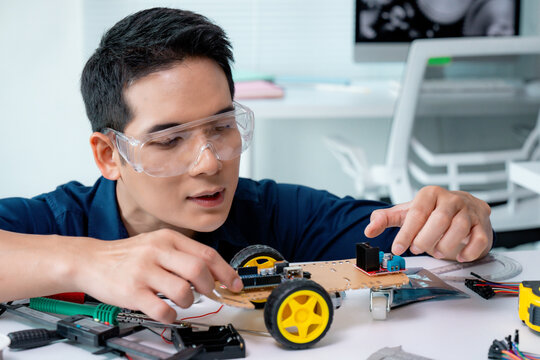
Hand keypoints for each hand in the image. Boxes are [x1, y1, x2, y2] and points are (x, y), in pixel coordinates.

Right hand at [72, 229, 242, 322]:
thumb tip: (215, 274)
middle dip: (209, 287)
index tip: (235, 284)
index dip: (226, 272)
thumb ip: (183, 255)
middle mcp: (157, 251)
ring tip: (180, 300)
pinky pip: (163, 309)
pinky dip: (172, 315)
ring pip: (183, 291)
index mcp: (168, 238)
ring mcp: (144, 271)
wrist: (90, 260)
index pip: (207, 254)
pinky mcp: (132, 291)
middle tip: (206, 293)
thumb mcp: (157, 244)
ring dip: (189, 301)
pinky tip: (168, 311)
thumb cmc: (128, 255)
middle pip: (198, 271)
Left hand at [364, 186, 492, 261]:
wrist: (462, 207)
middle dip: (425, 239)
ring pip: (460, 228)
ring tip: (436, 251)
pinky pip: (479, 239)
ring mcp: (469, 211)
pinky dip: (469, 251)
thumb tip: (369, 230)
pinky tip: (459, 255)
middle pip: (439, 220)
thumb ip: (386, 219)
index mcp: (430, 194)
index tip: (397, 248)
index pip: (416, 213)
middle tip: (416, 249)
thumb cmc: (432, 211)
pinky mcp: (483, 224)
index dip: (406, 233)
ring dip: (445, 245)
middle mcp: (451, 200)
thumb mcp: (407, 213)